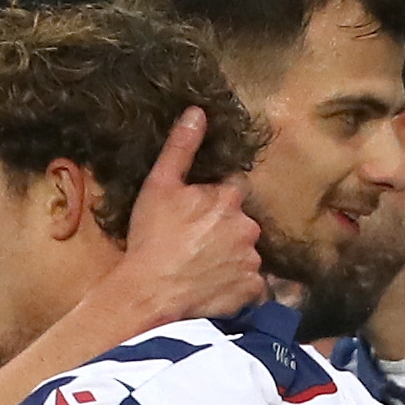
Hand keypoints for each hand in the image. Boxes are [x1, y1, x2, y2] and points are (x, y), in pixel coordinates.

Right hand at [108, 109, 265, 324]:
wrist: (151, 292)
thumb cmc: (152, 238)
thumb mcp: (159, 186)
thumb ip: (181, 148)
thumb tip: (198, 112)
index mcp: (229, 198)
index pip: (231, 191)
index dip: (212, 203)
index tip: (194, 217)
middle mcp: (248, 226)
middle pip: (240, 223)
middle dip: (223, 230)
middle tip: (193, 245)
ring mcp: (253, 260)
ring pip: (245, 253)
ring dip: (230, 257)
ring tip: (200, 269)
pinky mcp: (253, 290)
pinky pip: (250, 284)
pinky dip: (236, 285)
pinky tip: (212, 286)